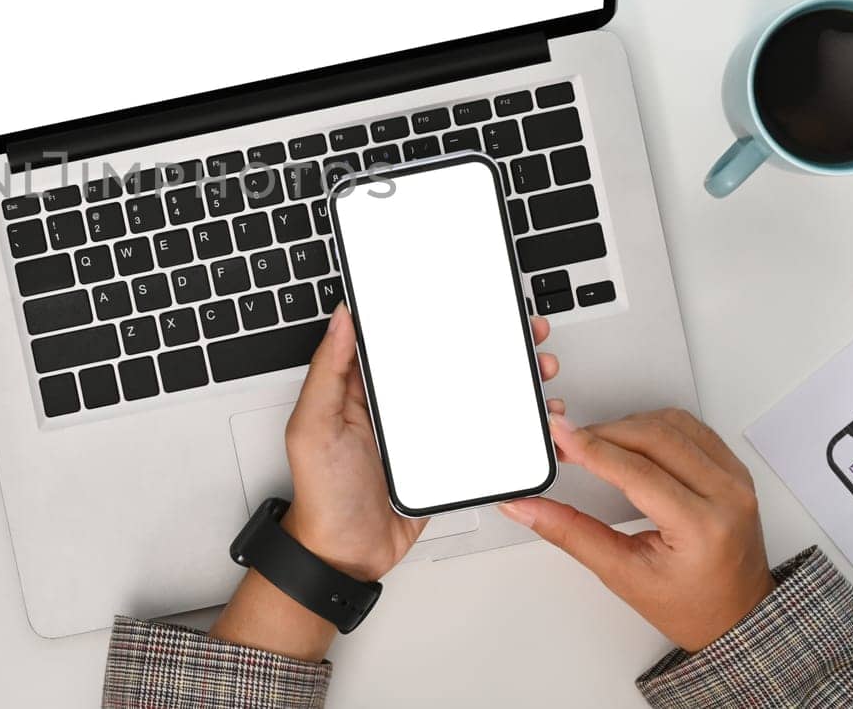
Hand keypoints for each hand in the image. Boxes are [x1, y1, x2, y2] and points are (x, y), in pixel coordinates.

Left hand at [210, 305, 559, 659]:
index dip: (432, 314)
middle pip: (448, 360)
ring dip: (509, 377)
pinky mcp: (447, 458)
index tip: (465, 296)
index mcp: (365, 387)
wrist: (347, 555)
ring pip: (474, 392)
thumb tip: (340, 316)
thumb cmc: (322, 493)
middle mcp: (399, 404)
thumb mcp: (314, 425)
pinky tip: (534, 413)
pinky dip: (510, 421)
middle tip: (522, 327)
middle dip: (488, 340)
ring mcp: (425, 432)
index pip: (402, 338)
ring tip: (538, 364)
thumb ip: (328, 370)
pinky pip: (482, 432)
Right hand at [498, 408, 775, 652]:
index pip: (636, 471)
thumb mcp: (623, 575)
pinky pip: (692, 429)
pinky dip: (656, 426)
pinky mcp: (735, 470)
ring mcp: (736, 479)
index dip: (590, 448)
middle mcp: (727, 496)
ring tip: (598, 444)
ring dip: (629, 425)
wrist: (737, 617)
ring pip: (673, 424)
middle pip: (655, 437)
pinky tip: (633, 439)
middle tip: (568, 440)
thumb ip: (571, 533)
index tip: (558, 435)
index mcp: (703, 527)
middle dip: (603, 432)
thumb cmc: (691, 606)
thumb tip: (528, 508)